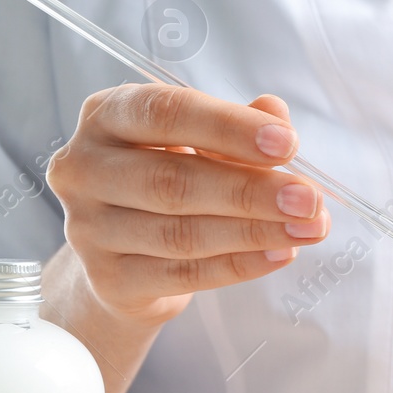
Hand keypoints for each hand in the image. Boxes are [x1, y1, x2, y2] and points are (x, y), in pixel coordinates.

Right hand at [46, 85, 328, 329]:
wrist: (122, 256)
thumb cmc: (164, 180)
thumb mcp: (196, 141)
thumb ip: (236, 126)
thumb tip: (277, 114)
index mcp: (105, 116)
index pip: (165, 112)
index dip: (228, 128)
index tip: (287, 143)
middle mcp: (84, 168)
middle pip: (173, 180)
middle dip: (251, 190)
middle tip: (308, 198)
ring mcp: (88, 228)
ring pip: (181, 233)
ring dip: (255, 231)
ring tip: (308, 228)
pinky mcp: (107, 280)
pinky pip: (184, 274)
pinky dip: (239, 265)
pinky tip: (279, 254)